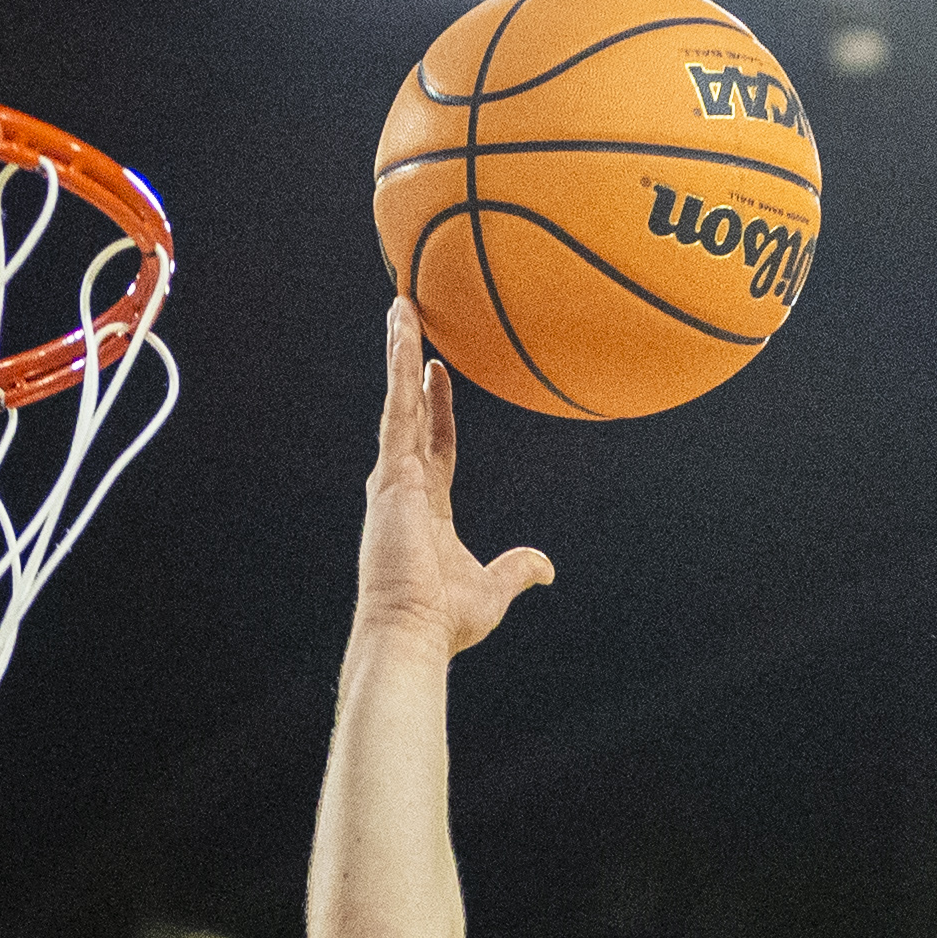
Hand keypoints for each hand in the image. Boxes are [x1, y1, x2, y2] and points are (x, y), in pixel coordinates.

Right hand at [354, 298, 552, 659]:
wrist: (412, 631)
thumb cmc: (444, 620)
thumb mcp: (493, 589)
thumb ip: (517, 569)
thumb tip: (546, 568)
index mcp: (426, 509)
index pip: (434, 446)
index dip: (437, 410)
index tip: (438, 374)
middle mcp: (403, 488)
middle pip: (408, 413)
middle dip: (408, 368)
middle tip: (408, 324)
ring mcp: (394, 478)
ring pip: (398, 401)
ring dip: (399, 352)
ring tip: (401, 306)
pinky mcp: (391, 473)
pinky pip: (396, 409)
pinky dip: (398, 369)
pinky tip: (402, 332)